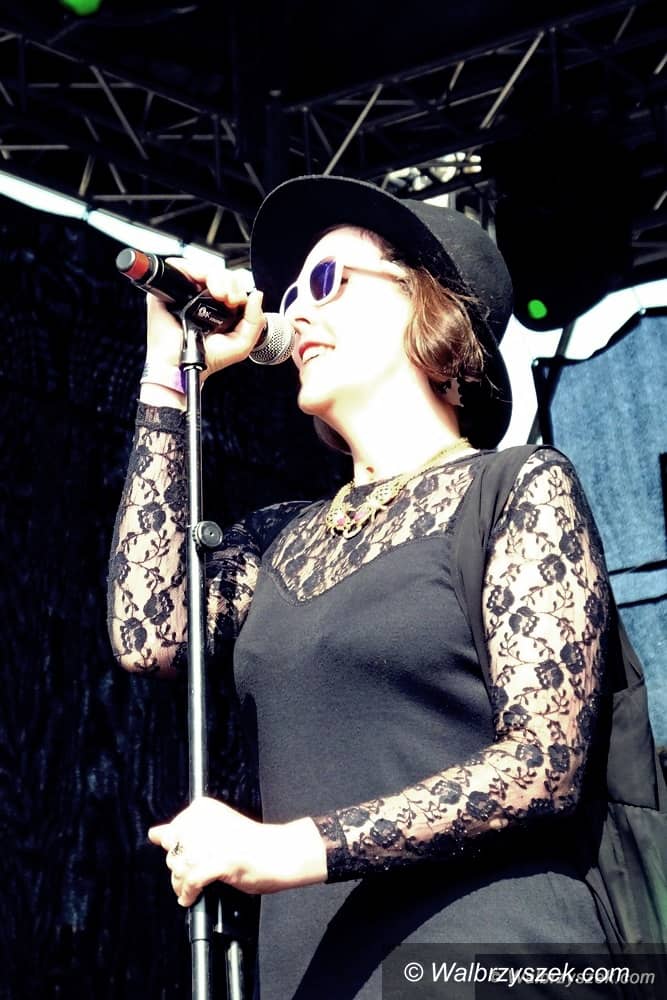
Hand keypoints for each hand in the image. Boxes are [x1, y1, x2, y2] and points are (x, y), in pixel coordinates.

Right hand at [144, 258, 268, 377]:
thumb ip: (255, 321)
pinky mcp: (170, 289)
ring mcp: (186, 293)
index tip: (238, 303)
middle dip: (231, 284)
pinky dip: (197, 270)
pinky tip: (207, 286)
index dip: (239, 290)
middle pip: (222, 275)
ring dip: (220, 279)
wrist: (181, 366)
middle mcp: (203, 299)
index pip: (233, 287)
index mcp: (219, 310)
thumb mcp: (241, 344)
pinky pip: (183, 266)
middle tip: (230, 300)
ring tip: (221, 296)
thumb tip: (257, 295)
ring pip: (207, 269)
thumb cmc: (206, 360)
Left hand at [148, 796, 326, 905]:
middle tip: (197, 871)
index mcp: (202, 807)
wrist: (279, 852)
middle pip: (173, 852)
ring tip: (194, 888)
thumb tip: (154, 833)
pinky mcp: (216, 863)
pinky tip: (192, 897)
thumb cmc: (250, 842)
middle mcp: (201, 821)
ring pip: (178, 869)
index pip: (173, 830)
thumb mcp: (214, 828)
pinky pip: (190, 883)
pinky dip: (189, 893)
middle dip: (180, 867)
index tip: (193, 852)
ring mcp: (208, 843)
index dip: (180, 847)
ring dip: (182, 883)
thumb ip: (182, 830)